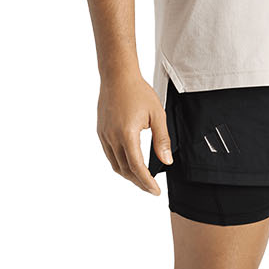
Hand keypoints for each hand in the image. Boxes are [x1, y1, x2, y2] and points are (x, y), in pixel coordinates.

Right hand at [97, 71, 171, 193]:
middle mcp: (112, 137)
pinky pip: (110, 155)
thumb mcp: (157, 115)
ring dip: (129, 175)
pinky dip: (120, 165)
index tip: (156, 191)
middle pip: (125, 170)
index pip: (137, 167)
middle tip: (152, 189)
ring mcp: (104, 135)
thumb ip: (162, 140)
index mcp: (127, 134)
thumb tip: (167, 162)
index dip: (147, 182)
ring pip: (115, 165)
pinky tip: (130, 165)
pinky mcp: (101, 132)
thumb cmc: (139, 92)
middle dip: (139, 182)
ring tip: (142, 180)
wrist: (117, 76)